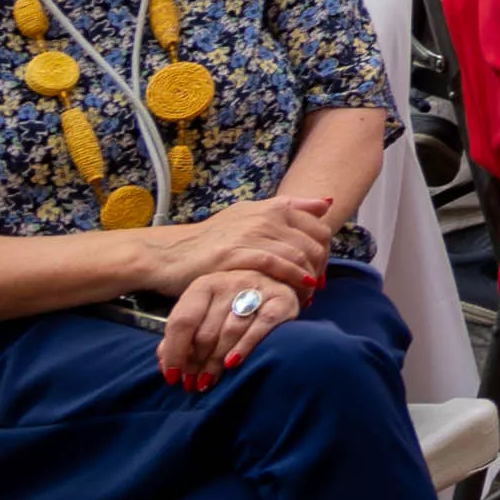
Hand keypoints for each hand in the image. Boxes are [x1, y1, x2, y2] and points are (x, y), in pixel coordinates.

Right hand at [143, 195, 337, 301]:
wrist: (172, 254)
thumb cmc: (213, 239)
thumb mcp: (251, 215)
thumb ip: (289, 208)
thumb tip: (326, 203)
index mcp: (274, 207)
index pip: (319, 228)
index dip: (325, 254)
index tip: (321, 273)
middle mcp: (267, 217)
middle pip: (313, 243)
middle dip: (320, 269)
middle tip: (316, 289)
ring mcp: (252, 234)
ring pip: (298, 255)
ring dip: (308, 279)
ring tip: (306, 297)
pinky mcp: (237, 253)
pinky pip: (276, 265)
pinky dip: (291, 280)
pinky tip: (295, 293)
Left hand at [159, 268, 297, 392]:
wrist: (278, 281)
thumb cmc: (232, 305)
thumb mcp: (203, 313)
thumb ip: (182, 335)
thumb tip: (164, 361)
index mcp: (204, 285)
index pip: (182, 321)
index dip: (174, 352)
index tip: (172, 376)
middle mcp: (229, 283)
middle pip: (206, 332)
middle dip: (196, 363)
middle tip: (193, 383)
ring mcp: (257, 288)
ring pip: (230, 332)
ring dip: (216, 362)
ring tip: (208, 381)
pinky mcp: (281, 299)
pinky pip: (261, 327)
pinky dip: (245, 347)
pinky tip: (232, 364)